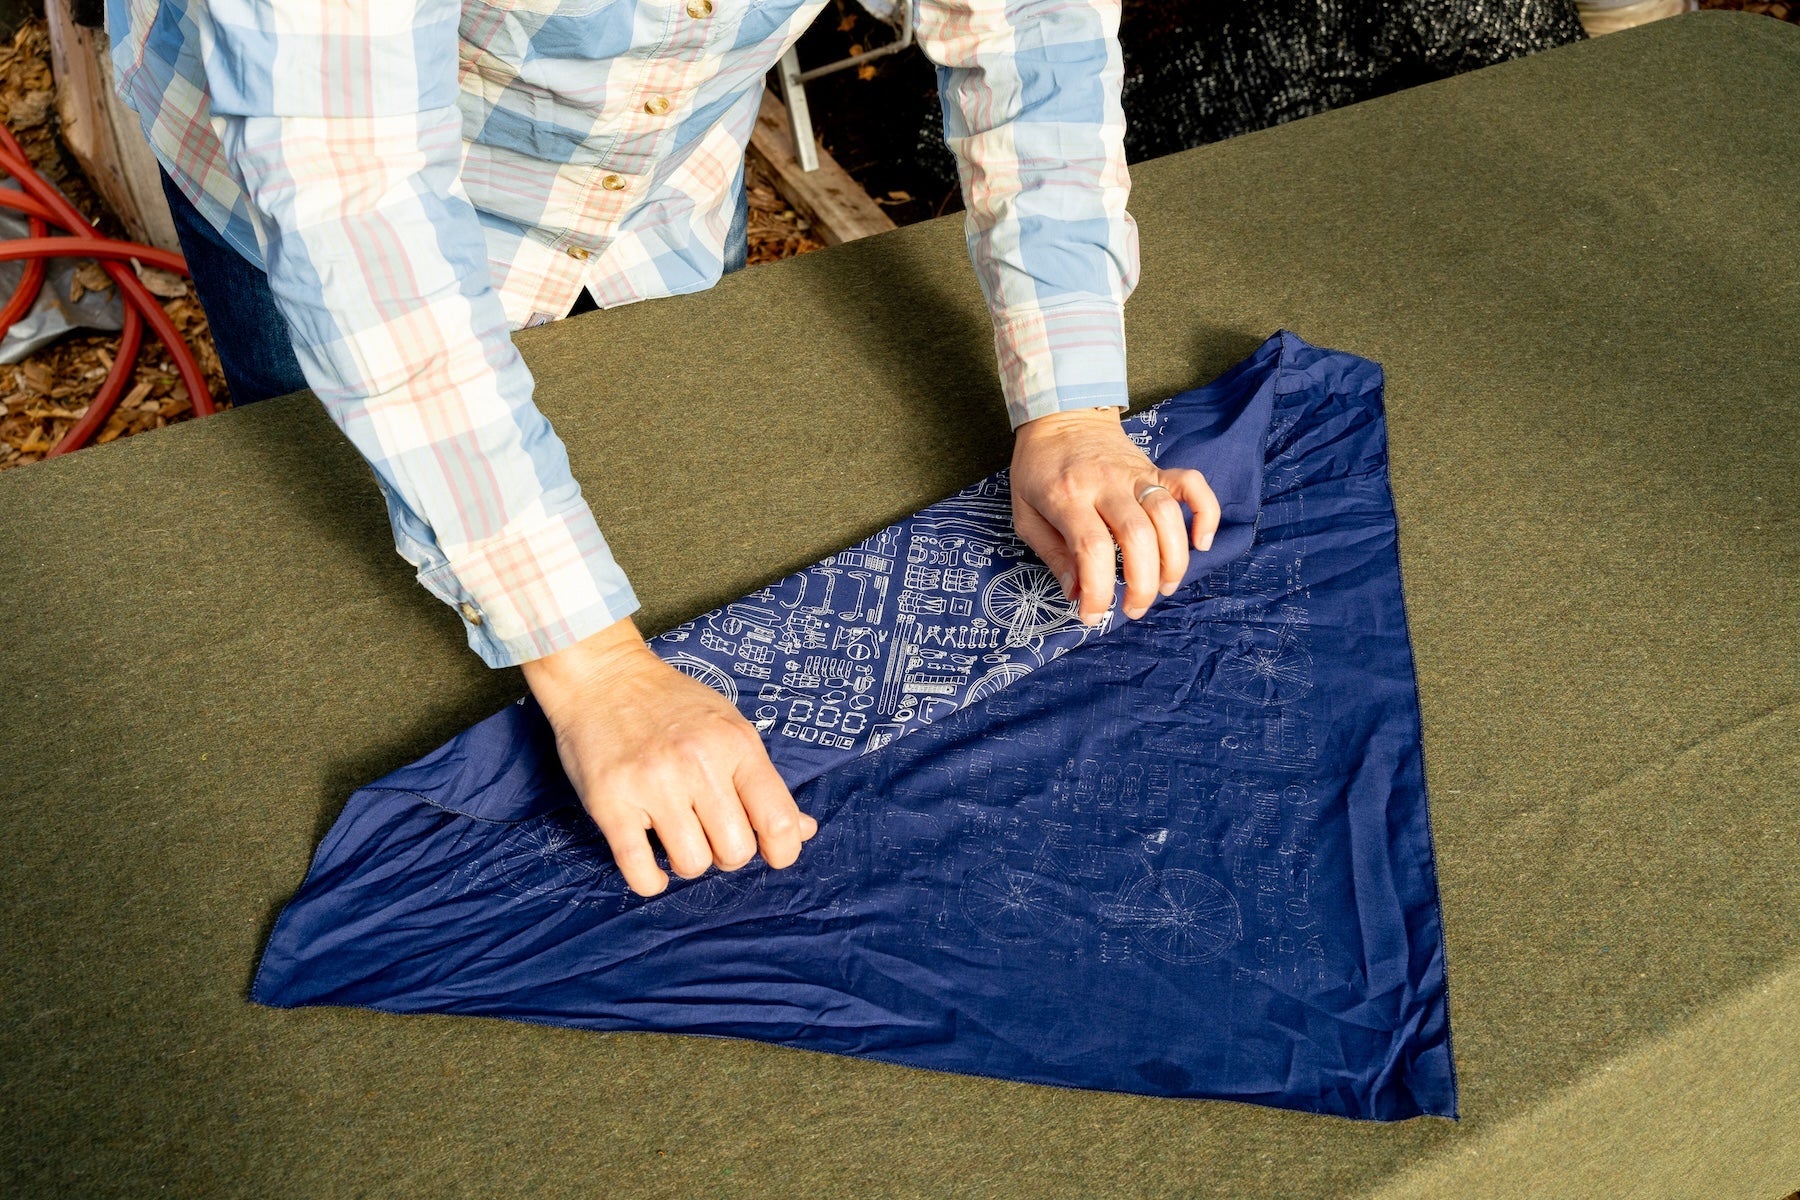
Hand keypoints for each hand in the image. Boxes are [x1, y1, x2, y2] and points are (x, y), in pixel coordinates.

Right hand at [521, 616, 817, 896]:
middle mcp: (698, 764)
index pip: (779, 820)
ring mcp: (652, 784)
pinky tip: (651, 867)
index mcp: (736, 744)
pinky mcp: (611, 804)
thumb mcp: (730, 727)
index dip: (783, 850)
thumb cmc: (671, 704)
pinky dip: (650, 881)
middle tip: (711, 833)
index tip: (771, 851)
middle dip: (728, 854)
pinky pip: (640, 871)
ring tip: (678, 836)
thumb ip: (764, 781)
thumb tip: (803, 831)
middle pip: (735, 852)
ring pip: (692, 865)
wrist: (601, 676)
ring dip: (688, 862)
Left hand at [1011, 407, 1221, 624]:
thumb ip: (1052, 553)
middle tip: (1134, 608)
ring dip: (1174, 560)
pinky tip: (1200, 543)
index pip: (1091, 549)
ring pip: (1167, 516)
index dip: (1097, 590)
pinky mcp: (1156, 468)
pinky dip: (1205, 514)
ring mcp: (1136, 474)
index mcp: (1067, 496)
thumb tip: (1077, 593)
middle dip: (1142, 584)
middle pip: (1137, 537)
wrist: (1061, 414)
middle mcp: (1106, 484)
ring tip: (1164, 588)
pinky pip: (1193, 485)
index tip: (1093, 615)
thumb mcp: (1025, 513)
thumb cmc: (1038, 468)